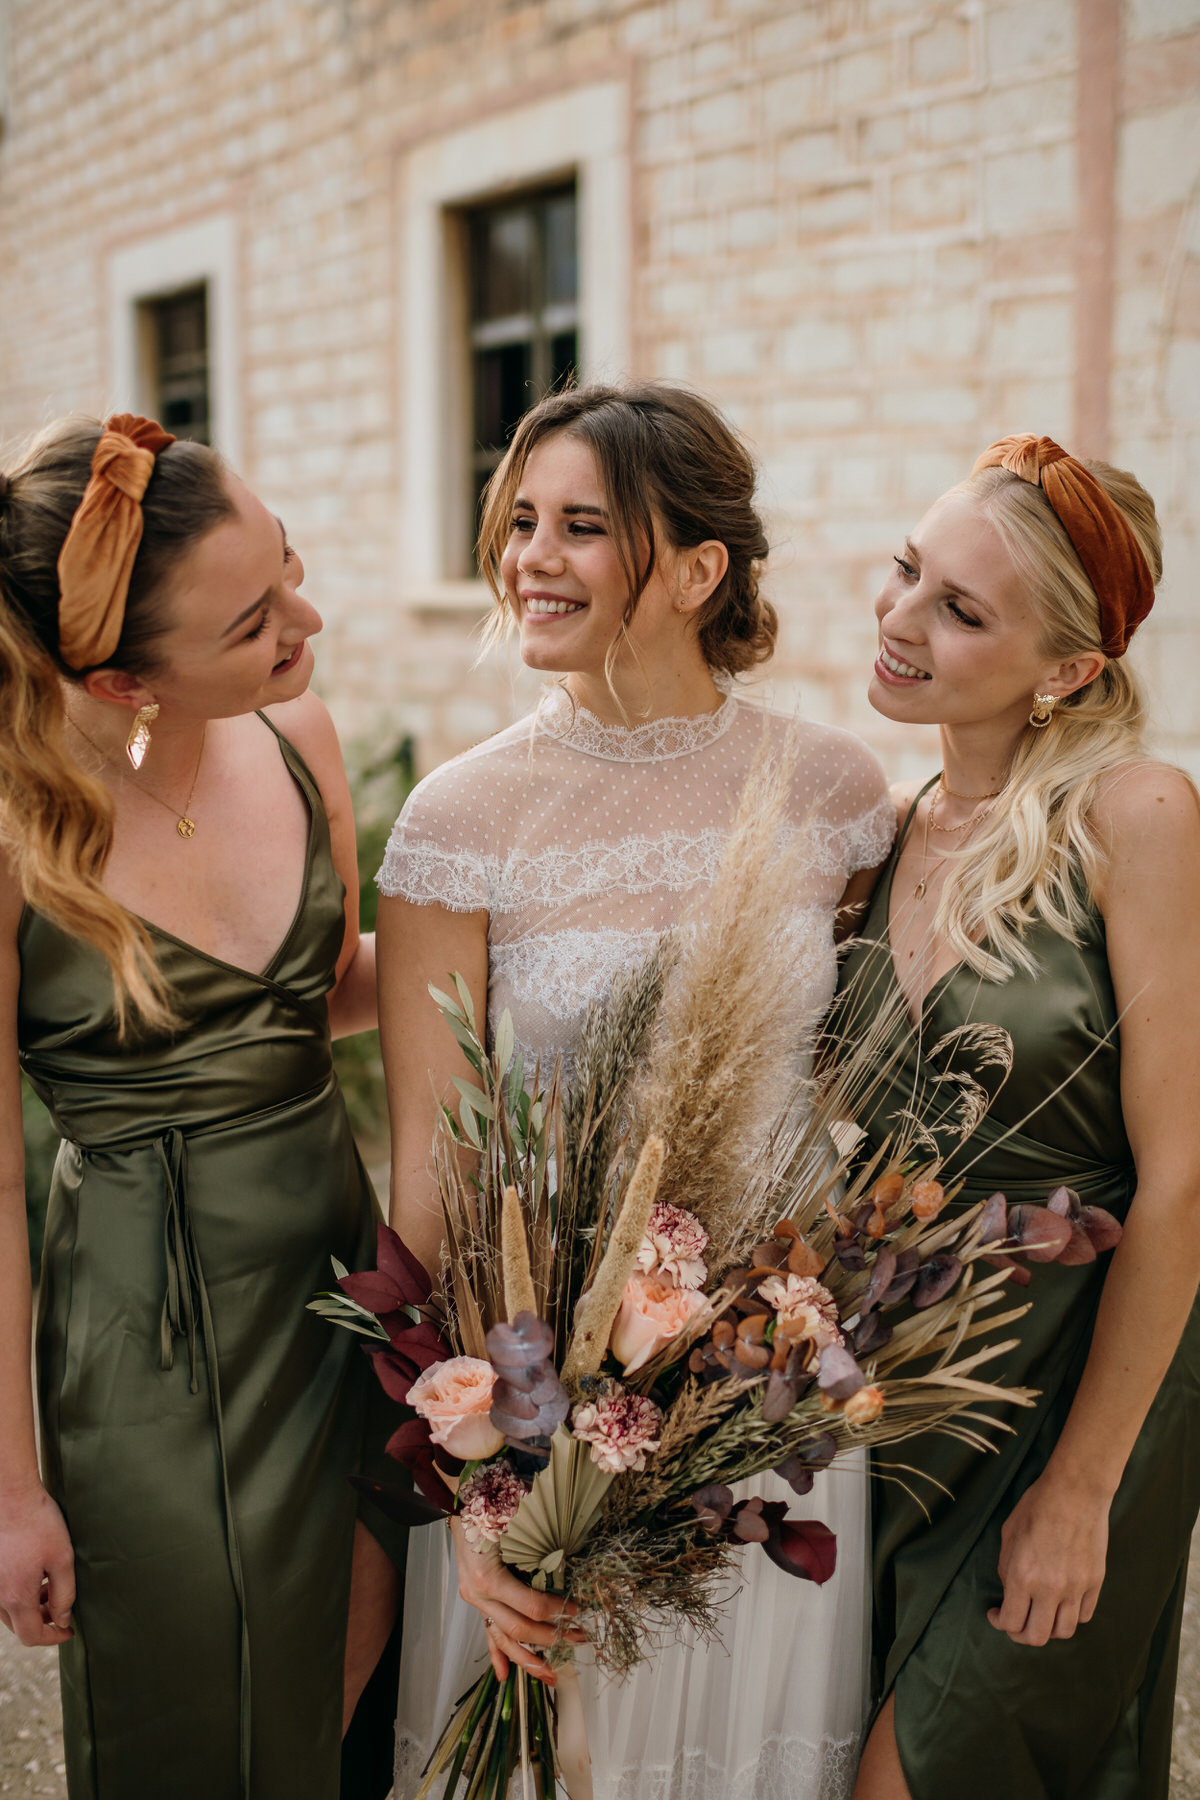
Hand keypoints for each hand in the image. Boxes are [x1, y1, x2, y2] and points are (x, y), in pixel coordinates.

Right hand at [0, 1484, 74, 1646]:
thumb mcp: (62, 1558)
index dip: (53, 1637)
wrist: (10, 1495)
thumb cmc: (38, 1522)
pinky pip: (3, 1593)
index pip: (31, 1636)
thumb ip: (64, 1594)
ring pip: (10, 1610)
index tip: (69, 1631)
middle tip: (61, 1608)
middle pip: (18, 1625)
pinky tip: (35, 1574)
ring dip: (30, 1607)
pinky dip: (19, 1592)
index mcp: (15, 1597)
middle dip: (42, 1622)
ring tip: (50, 1587)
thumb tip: (62, 1618)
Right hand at [450, 1517, 585, 1685]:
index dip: (557, 1611)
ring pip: (502, 1638)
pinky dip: (496, 1654)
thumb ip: (537, 1546)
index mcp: (489, 1578)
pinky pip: (487, 1632)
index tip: (579, 1611)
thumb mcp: (515, 1525)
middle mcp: (479, 1595)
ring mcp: (475, 1600)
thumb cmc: (489, 1508)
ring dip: (527, 1659)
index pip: (530, 1606)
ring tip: (550, 1675)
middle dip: (551, 1639)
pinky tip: (503, 1676)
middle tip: (579, 1639)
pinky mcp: (475, 1601)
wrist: (461, 1504)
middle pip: (518, 1628)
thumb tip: (569, 1562)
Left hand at [987, 1473, 1108, 1645]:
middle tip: (1016, 1623)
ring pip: (1063, 1632)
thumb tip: (1010, 1591)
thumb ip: (1007, 1568)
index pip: (1011, 1622)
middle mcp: (1050, 1589)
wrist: (1075, 1492)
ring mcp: (1076, 1588)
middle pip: (1037, 1636)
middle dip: (1021, 1635)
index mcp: (1023, 1577)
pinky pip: (1083, 1615)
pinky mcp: (1095, 1583)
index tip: (996, 1614)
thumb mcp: (1009, 1535)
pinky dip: (1070, 1616)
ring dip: (1048, 1629)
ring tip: (1040, 1616)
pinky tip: (1061, 1604)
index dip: (999, 1623)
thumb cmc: (1037, 1507)